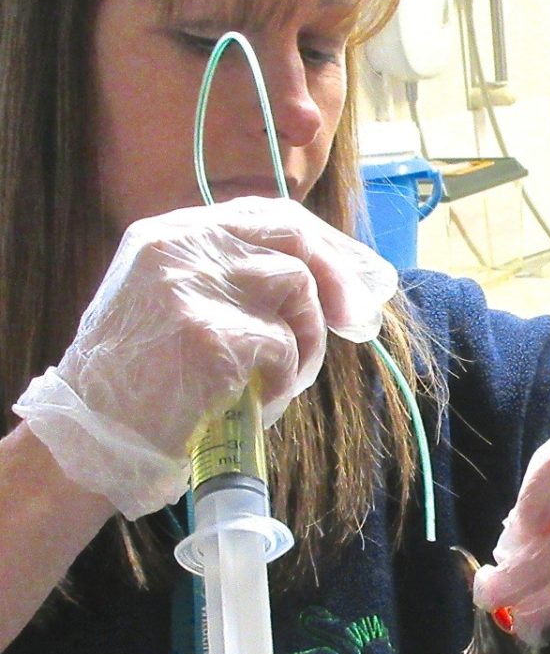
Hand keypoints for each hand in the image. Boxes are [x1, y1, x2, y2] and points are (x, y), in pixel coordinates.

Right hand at [13, 197, 394, 519]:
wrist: (95, 439)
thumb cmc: (143, 385)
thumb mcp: (170, 305)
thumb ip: (227, 280)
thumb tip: (317, 281)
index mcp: (167, 234)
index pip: (264, 214)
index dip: (318, 245)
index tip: (344, 281)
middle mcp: (177, 246)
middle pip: (290, 236)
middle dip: (335, 278)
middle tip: (352, 320)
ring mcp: (191, 285)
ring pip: (296, 286)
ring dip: (307, 339)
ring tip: (283, 377)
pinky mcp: (208, 333)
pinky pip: (282, 344)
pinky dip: (284, 377)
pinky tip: (259, 400)